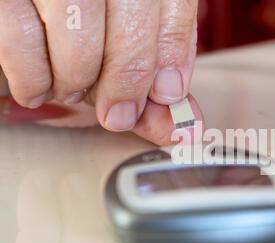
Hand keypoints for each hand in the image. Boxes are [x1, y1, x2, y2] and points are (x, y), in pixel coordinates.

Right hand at [0, 0, 200, 143]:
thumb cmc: (94, 17)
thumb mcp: (131, 34)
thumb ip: (154, 76)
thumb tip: (183, 128)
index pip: (174, 10)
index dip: (172, 60)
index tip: (167, 95)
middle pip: (131, 32)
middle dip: (126, 85)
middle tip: (119, 113)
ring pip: (78, 44)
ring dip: (77, 83)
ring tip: (73, 86)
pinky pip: (21, 43)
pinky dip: (33, 80)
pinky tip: (39, 87)